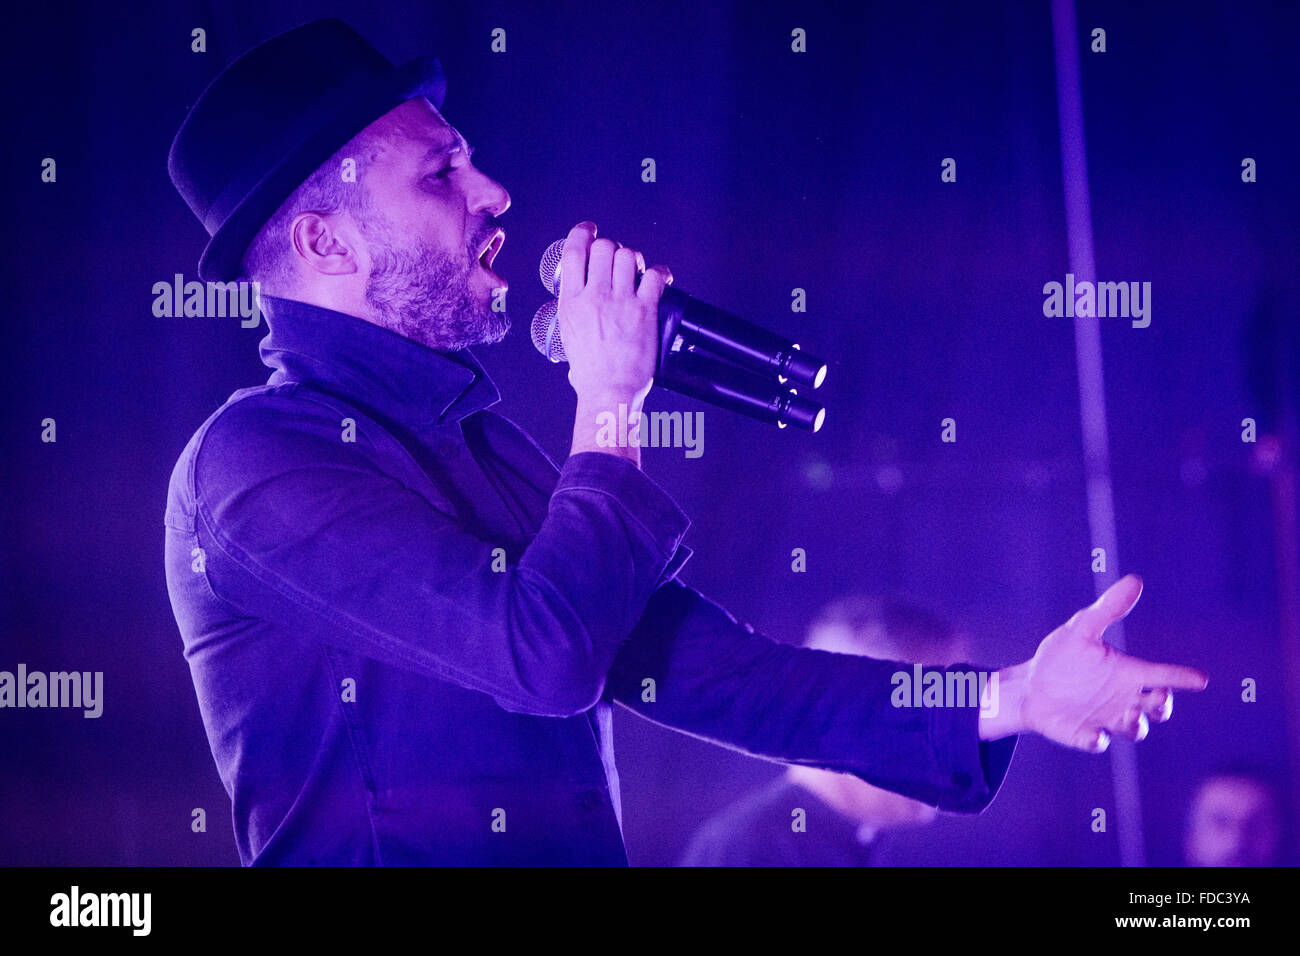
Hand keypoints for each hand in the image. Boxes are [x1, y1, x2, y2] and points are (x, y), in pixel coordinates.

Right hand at [559, 221, 672, 462]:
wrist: (609, 391)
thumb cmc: (590, 371)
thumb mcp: (568, 335)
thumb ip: (573, 309)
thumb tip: (579, 296)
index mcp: (571, 301)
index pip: (575, 251)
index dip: (584, 233)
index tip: (590, 231)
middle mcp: (595, 297)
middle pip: (605, 248)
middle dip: (613, 249)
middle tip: (617, 262)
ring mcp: (621, 302)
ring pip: (629, 256)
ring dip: (634, 260)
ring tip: (636, 273)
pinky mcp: (645, 311)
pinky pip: (656, 276)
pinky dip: (660, 273)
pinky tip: (659, 279)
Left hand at [980, 575, 1207, 750]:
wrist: (1029, 686)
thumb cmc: (1061, 657)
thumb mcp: (1082, 629)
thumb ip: (1108, 608)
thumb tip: (1135, 580)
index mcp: (1127, 673)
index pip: (1161, 674)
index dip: (1181, 677)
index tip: (1200, 679)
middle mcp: (1124, 698)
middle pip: (1157, 707)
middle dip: (1163, 705)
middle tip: (1158, 697)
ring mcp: (1107, 719)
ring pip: (1135, 728)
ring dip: (1136, 724)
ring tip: (1129, 716)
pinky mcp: (1085, 734)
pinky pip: (1098, 742)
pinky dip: (1098, 740)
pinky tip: (1095, 735)